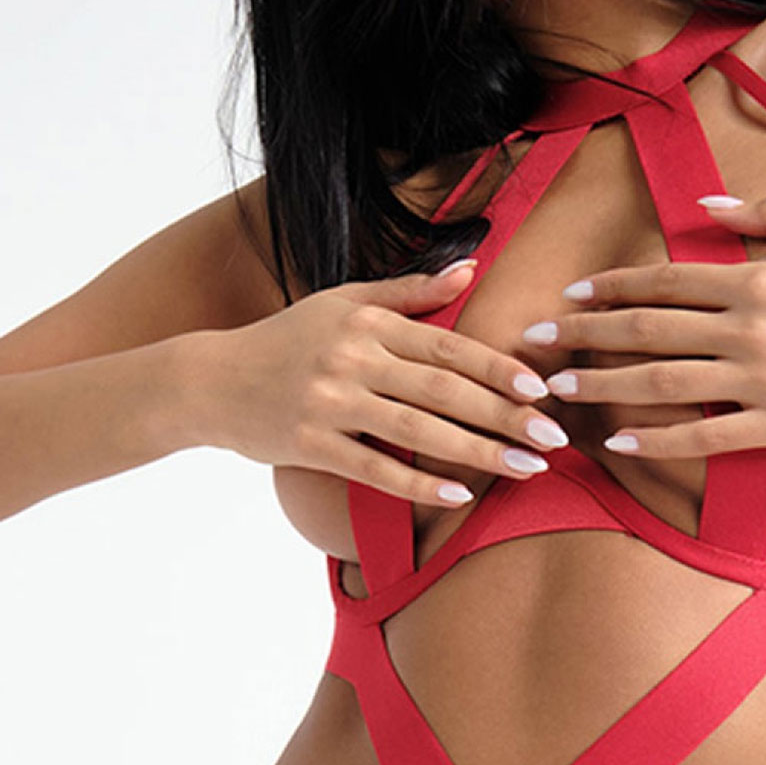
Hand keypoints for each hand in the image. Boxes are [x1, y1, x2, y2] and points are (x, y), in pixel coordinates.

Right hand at [200, 262, 567, 506]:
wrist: (210, 381)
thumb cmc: (288, 341)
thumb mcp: (344, 302)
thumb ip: (409, 293)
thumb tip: (470, 268)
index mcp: (367, 323)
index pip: (447, 347)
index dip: (498, 369)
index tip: (543, 389)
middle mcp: (351, 359)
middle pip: (443, 391)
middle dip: (505, 415)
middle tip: (555, 438)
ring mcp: (330, 403)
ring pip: (417, 432)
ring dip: (478, 452)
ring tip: (526, 469)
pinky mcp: (310, 445)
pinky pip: (375, 470)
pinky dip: (418, 485)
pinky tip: (460, 495)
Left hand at [524, 194, 765, 457]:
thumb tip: (708, 208)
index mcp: (759, 277)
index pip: (665, 280)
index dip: (611, 287)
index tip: (571, 296)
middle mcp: (750, 328)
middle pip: (647, 331)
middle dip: (584, 337)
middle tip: (536, 345)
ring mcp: (764, 381)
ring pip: (663, 384)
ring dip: (604, 386)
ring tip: (560, 391)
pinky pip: (708, 437)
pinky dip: (660, 439)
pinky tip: (621, 440)